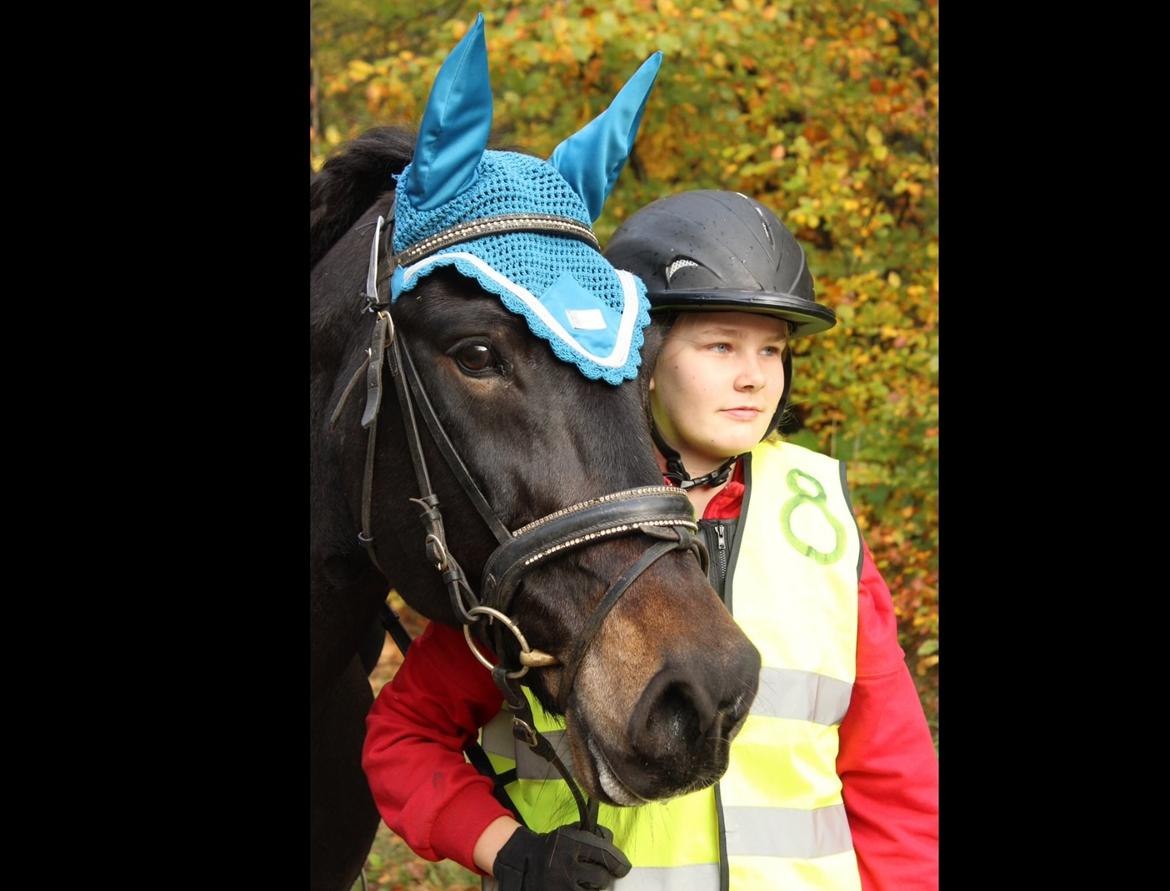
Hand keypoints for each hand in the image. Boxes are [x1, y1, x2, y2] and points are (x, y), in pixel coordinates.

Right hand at [493, 823, 631, 890]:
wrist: (523, 861)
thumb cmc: (553, 847)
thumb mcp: (569, 832)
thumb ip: (592, 836)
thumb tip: (614, 848)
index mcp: (569, 843)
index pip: (604, 852)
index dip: (619, 862)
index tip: (624, 868)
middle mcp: (565, 865)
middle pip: (601, 877)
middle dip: (603, 877)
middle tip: (598, 875)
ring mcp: (561, 886)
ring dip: (593, 889)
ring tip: (583, 882)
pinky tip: (579, 887)